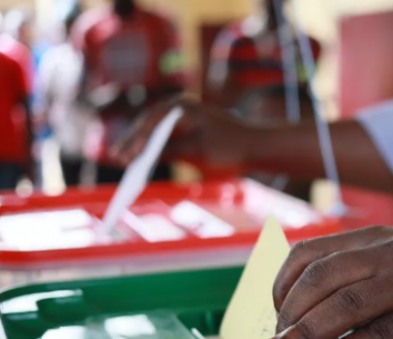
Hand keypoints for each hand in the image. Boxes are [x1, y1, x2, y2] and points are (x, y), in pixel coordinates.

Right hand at [109, 96, 247, 169]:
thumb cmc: (230, 147)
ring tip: (122, 160)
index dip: (138, 139)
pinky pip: (164, 137)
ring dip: (140, 145)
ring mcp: (182, 116)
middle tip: (117, 158)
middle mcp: (179, 107)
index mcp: (183, 106)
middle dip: (134, 142)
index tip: (129, 154)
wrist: (258, 146)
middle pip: (149, 124)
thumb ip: (172, 150)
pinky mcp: (186, 127)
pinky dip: (154, 148)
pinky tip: (141, 160)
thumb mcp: (199, 152)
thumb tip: (146, 154)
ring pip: (154, 130)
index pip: (152, 121)